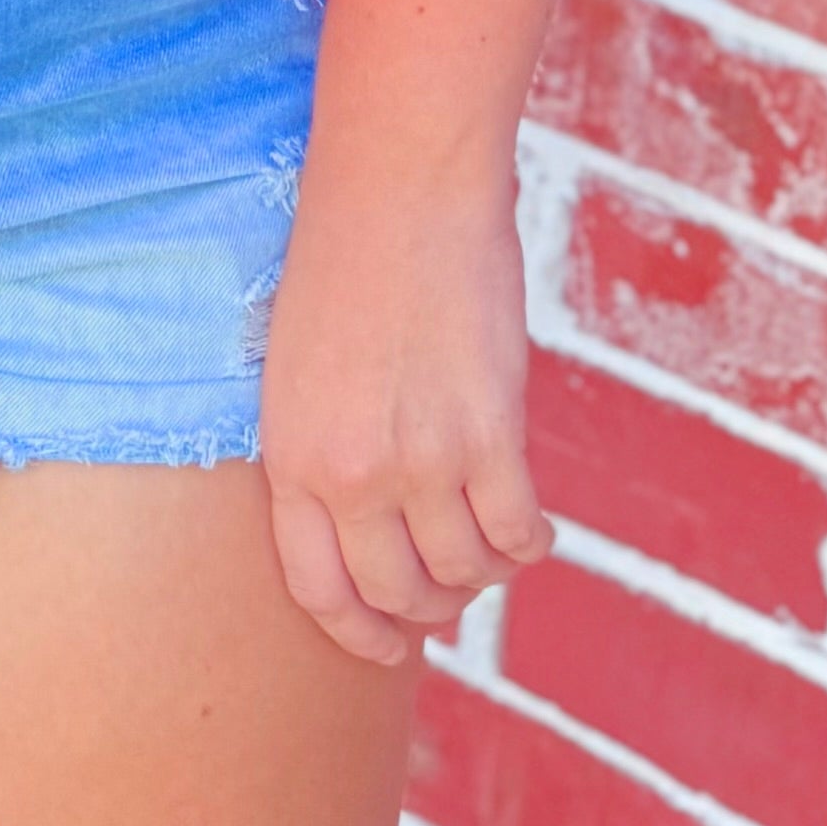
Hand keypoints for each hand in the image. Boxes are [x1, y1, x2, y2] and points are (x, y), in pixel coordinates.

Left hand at [256, 154, 556, 667]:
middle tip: (454, 593)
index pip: (319, 591)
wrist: (400, 182)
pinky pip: (516, 533)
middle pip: (398, 592)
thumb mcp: (300, 364)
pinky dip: (531, 544)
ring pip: (462, 571)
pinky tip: (535, 528)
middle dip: (429, 608)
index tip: (392, 643)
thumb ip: (328, 448)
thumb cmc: (347, 256)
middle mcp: (352, 471)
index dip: (360, 632)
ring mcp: (422, 459)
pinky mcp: (489, 435)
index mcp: (292, 454)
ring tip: (492, 545)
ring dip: (482, 573)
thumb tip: (372, 526)